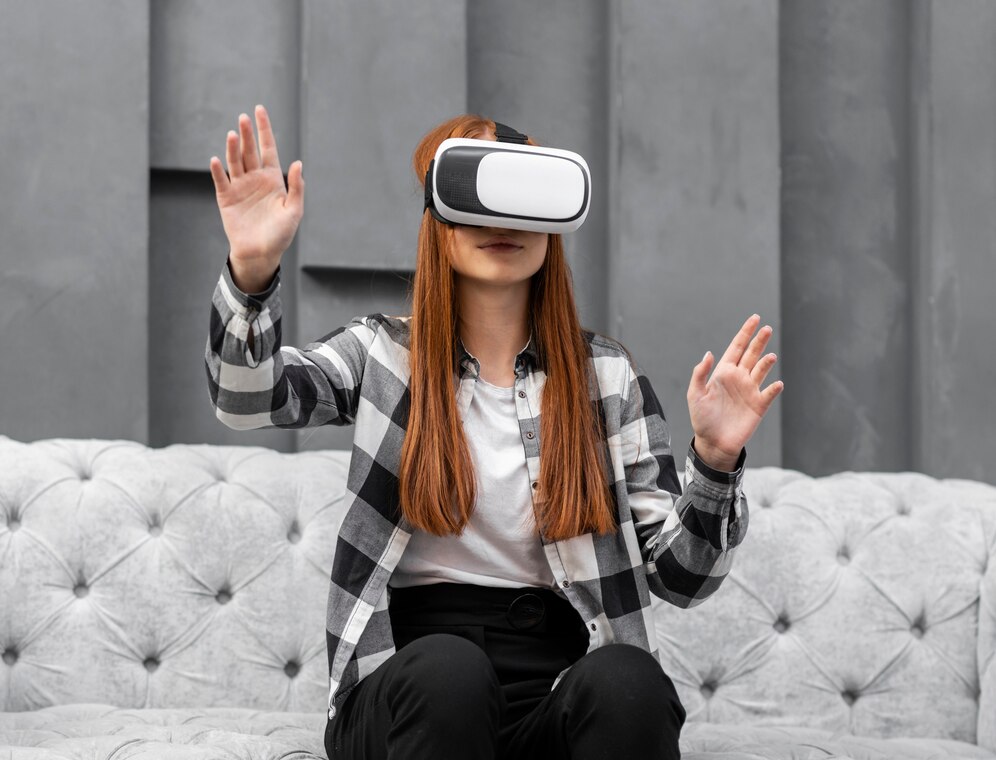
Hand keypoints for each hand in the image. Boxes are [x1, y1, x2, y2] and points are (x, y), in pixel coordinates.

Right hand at [209, 105, 303, 291]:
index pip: (267, 148)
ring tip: (233, 134)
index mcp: (272, 179)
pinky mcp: (226, 198)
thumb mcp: (294, 211)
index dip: (264, 129)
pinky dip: (218, 170)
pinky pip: (221, 181)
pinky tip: (216, 160)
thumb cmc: (280, 234)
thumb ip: (296, 187)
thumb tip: (298, 163)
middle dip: (247, 134)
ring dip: (233, 148)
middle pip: (250, 151)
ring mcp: (239, 187)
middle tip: (244, 117)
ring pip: (235, 162)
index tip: (259, 110)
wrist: (261, 253)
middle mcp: (255, 179)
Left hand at [686, 314, 783, 470]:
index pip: (737, 348)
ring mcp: (750, 391)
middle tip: (766, 328)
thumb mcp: (695, 395)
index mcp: (724, 373)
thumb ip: (700, 374)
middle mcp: (739, 378)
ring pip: (762, 370)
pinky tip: (776, 384)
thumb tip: (708, 353)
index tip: (754, 318)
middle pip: (752, 354)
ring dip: (767, 362)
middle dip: (759, 341)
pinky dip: (774, 388)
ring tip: (769, 356)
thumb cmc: (702, 419)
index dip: (745, 333)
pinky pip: (769, 393)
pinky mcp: (759, 406)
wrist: (714, 443)